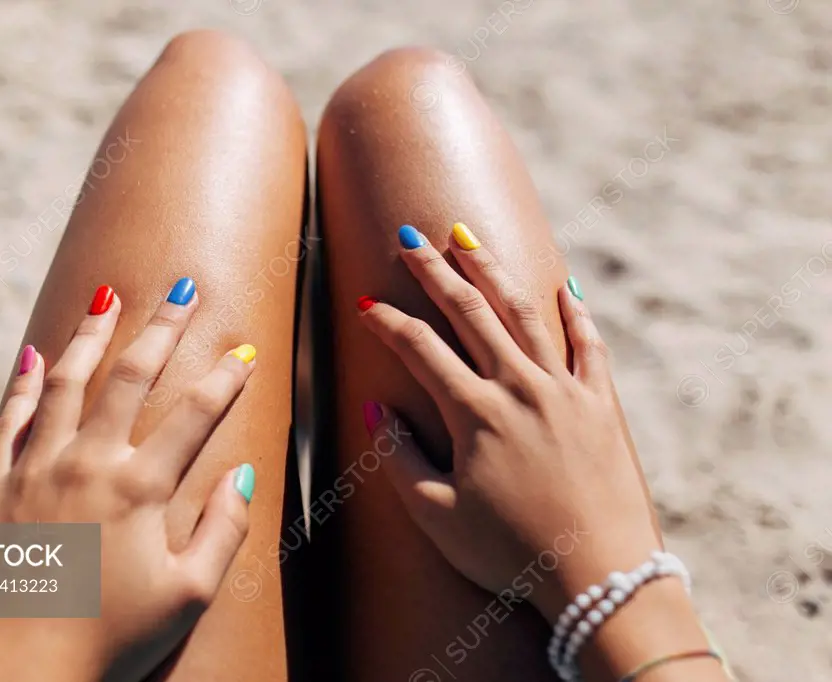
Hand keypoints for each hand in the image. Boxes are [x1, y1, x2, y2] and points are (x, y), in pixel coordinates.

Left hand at [0, 283, 257, 678]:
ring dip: (91, 335)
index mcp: (139, 489)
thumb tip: (244, 475)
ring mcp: (33, 469)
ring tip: (106, 297)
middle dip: (163, 328)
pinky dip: (24, 382)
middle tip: (181, 290)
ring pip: (67, 382)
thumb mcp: (186, 597)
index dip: (227, 378)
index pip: (196, 414)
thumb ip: (223, 532)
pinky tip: (35, 353)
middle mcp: (87, 463)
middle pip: (132, 377)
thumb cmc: (105, 645)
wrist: (6, 679)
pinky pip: (9, 419)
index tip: (245, 350)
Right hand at [359, 225, 659, 618]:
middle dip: (435, 271)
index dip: (387, 322)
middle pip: (469, 312)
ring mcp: (564, 391)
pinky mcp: (600, 405)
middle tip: (410, 238)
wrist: (601, 576)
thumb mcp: (438, 517)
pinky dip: (576, 314)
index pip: (419, 349)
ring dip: (492, 271)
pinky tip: (565, 288)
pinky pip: (588, 345)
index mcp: (475, 413)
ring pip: (522, 313)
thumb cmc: (511, 554)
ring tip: (468, 237)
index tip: (365, 304)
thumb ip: (401, 459)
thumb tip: (379, 410)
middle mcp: (519, 387)